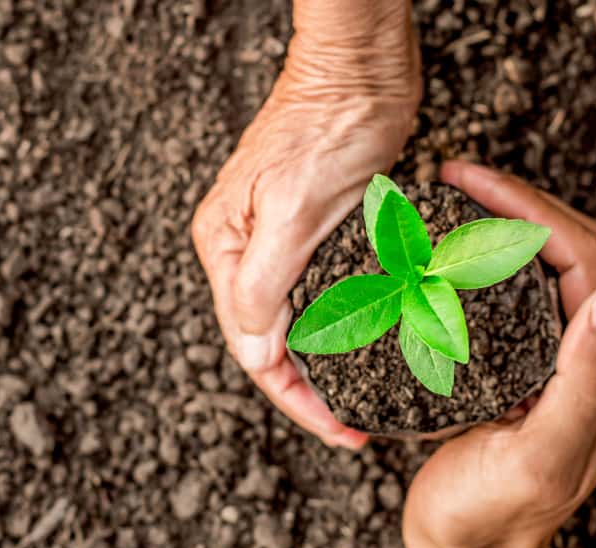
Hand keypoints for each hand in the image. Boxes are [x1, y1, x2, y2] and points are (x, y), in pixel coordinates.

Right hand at [190, 3, 420, 448]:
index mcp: (226, 249)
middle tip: (355, 429)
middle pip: (271, 343)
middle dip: (310, 392)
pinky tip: (369, 348)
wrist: (361, 68)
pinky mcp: (314, 231)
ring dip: (327, 365)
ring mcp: (278, 242)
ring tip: (364, 402)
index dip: (295, 398)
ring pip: (298, 324)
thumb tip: (254, 351)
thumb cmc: (327, 125)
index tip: (339, 430)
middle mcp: (244, 251)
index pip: (253, 347)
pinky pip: (322, 296)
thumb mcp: (292, 208)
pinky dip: (343, 328)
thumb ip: (265, 283)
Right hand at [402, 161, 595, 547]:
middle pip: (572, 249)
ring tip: (453, 197)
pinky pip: (522, 289)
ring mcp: (569, 357)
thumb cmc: (494, 511)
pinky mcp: (535, 362)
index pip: (586, 258)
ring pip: (548, 262)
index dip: (531, 209)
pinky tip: (451, 245)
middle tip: (456, 175)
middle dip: (517, 202)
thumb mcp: (540, 455)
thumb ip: (584, 382)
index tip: (469, 181)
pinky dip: (489, 255)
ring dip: (506, 221)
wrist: (466, 547)